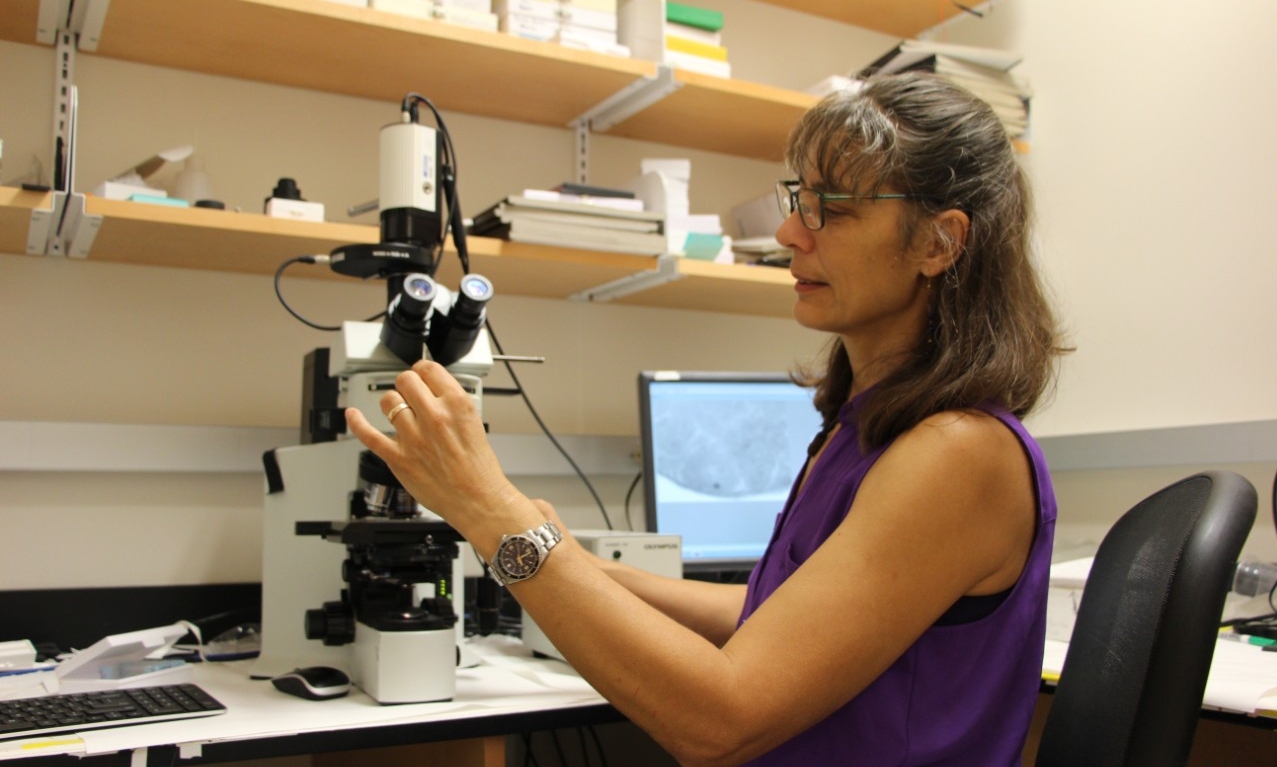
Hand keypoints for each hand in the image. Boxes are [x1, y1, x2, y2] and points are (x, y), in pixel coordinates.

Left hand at [344, 360, 528, 540]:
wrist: (477, 499)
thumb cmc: (478, 469)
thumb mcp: (475, 422)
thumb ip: (452, 404)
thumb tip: (433, 391)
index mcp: (457, 405)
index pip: (428, 369)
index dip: (422, 371)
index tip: (421, 376)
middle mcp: (434, 417)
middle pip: (405, 380)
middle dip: (407, 384)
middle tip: (410, 393)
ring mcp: (413, 437)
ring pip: (388, 401)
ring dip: (392, 403)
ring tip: (398, 411)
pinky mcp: (398, 457)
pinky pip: (369, 435)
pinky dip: (357, 422)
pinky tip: (353, 415)